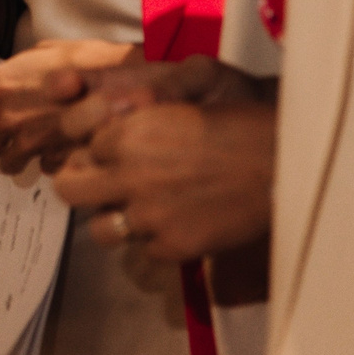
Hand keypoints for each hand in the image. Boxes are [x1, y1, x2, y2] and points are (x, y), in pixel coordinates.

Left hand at [0, 39, 140, 169]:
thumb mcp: (41, 55)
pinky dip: (47, 158)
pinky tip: (64, 140)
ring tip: (40, 132)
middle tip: (17, 121)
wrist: (124, 84)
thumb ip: (14, 75)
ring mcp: (28, 143)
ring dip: (17, 151)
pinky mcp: (52, 159)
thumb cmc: (85, 60)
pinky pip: (40, 167)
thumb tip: (9, 85)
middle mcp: (4, 118)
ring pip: (8, 160)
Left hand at [53, 95, 278, 261]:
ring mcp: (149, 215)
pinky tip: (180, 223)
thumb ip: (137, 118)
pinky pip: (145, 250)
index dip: (94, 150)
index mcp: (127, 132)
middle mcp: (128, 174)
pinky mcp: (173, 246)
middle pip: (68, 188)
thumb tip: (110, 120)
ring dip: (115, 220)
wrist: (285, 167)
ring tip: (140, 211)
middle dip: (83, 185)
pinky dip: (157, 240)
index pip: (78, 146)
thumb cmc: (240, 124)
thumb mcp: (180, 104)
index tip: (109, 153)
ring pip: (100, 229)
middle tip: (106, 185)